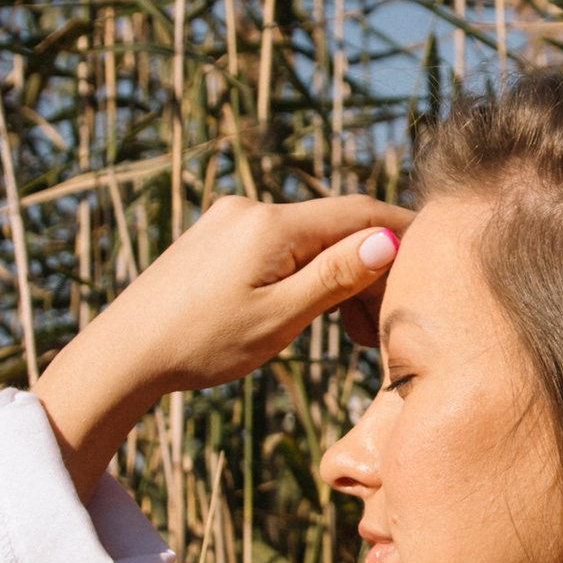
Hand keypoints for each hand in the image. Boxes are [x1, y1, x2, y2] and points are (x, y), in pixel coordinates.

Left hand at [35, 193, 398, 495]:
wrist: (123, 353)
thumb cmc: (199, 344)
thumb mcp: (279, 319)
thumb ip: (336, 277)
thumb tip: (390, 239)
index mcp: (271, 225)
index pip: (360, 213)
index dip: (404, 232)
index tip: (439, 257)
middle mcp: (251, 209)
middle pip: (336, 226)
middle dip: (370, 269)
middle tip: (384, 329)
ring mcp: (230, 220)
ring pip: (308, 238)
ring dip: (339, 276)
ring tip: (350, 334)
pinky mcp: (216, 237)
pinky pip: (278, 245)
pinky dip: (306, 274)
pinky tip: (310, 312)